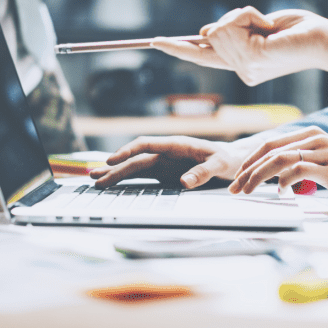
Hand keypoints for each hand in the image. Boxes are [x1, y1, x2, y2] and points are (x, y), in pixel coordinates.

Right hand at [89, 136, 249, 188]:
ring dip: (116, 173)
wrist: (232, 161)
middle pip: (135, 158)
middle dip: (115, 167)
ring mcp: (163, 163)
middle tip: (95, 177)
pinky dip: (127, 180)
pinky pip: (142, 176)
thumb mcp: (219, 165)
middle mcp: (165, 152)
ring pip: (134, 167)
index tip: (113, 159)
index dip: (128, 151)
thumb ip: (203, 172)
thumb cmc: (227, 159)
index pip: (146, 144)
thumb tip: (183, 182)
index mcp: (176, 144)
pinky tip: (112, 183)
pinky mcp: (164, 174)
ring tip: (95, 180)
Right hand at [151, 6, 327, 85]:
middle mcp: (241, 71)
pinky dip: (247, 15)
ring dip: (242, 16)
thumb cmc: (298, 30)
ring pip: (217, 29)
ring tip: (268, 26)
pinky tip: (267, 26)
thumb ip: (233, 30)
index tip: (155, 42)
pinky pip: (230, 26)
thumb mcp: (260, 26)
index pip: (203, 56)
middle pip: (210, 34)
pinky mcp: (250, 59)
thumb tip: (205, 32)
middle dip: (234, 18)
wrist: (324, 40)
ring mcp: (244, 69)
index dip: (178, 48)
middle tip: (265, 23)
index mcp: (243, 64)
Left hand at [230, 126, 327, 212]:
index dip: (250, 159)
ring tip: (247, 191)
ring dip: (257, 176)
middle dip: (247, 169)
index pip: (271, 143)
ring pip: (279, 159)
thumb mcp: (322, 166)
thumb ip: (300, 165)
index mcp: (312, 135)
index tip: (238, 177)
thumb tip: (275, 177)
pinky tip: (280, 192)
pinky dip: (283, 182)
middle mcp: (316, 138)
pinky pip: (298, 171)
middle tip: (234, 187)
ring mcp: (324, 152)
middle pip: (270, 150)